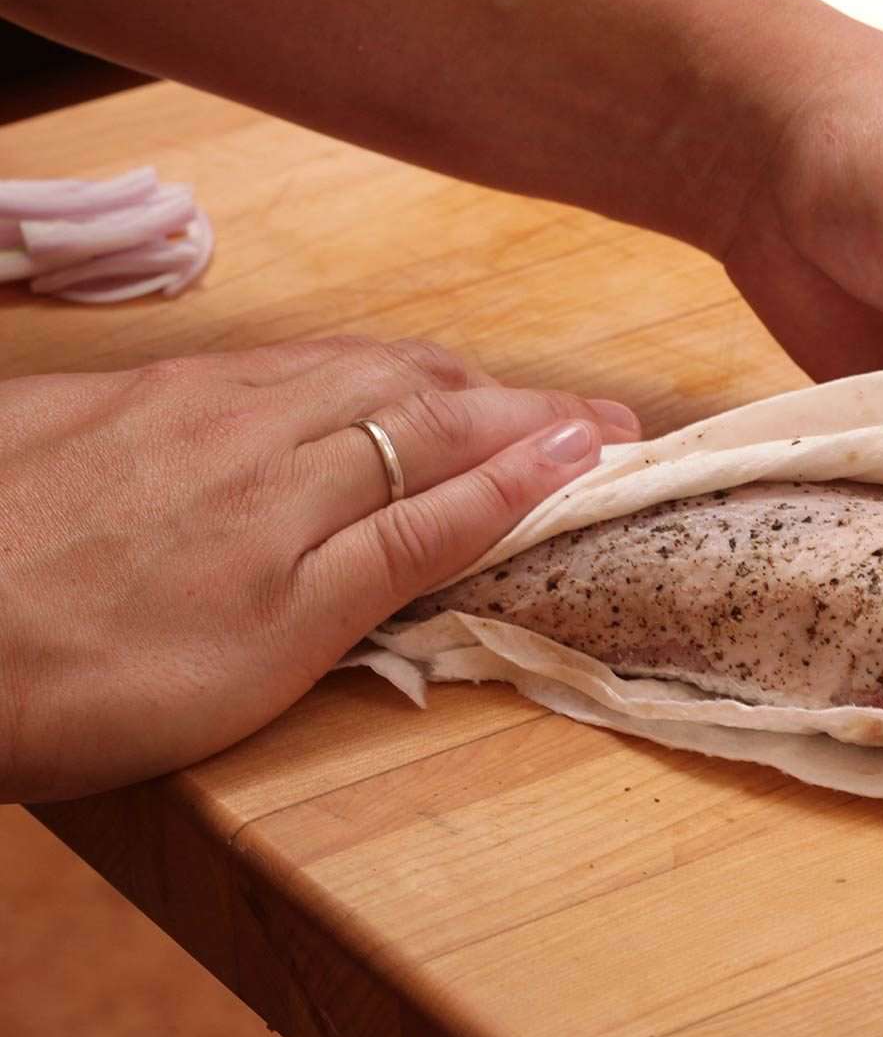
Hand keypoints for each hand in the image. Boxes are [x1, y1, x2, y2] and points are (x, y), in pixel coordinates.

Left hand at [0, 338, 639, 800]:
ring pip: (341, 364)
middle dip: (508, 397)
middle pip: (413, 381)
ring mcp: (185, 394)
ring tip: (486, 400)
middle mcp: (259, 409)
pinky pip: (265, 365)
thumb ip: (412, 544)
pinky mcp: (121, 396)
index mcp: (311, 472)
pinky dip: (339, 374)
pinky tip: (336, 393)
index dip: (550, 436)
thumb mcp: (286, 637)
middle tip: (582, 420)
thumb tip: (529, 469)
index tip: (625, 440)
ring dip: (432, 378)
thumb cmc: (103, 671)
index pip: (464, 434)